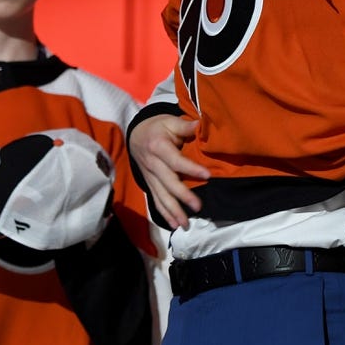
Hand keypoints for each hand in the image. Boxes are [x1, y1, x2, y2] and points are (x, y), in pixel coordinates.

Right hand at [129, 114, 208, 229]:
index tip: (207, 175)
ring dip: (173, 210)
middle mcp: (152, 164)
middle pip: (168, 182)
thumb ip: (185, 125)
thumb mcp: (170, 121)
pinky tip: (174, 224)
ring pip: (161, 195)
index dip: (191, 168)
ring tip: (185, 223)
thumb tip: (201, 124)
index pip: (175, 160)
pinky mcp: (149, 184)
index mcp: (158, 146)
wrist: (136, 134)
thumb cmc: (158, 127)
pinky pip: (156, 200)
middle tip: (198, 206)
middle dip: (183, 195)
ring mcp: (150, 176)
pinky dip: (165, 213)